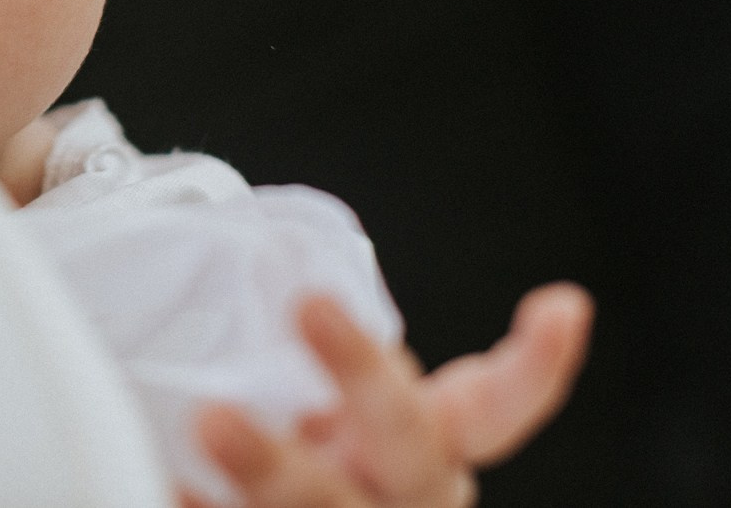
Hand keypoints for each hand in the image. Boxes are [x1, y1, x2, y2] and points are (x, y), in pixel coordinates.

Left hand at [182, 282, 593, 507]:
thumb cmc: (309, 455)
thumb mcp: (335, 400)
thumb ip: (323, 351)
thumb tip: (250, 247)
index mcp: (428, 445)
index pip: (499, 404)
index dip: (536, 363)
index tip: (559, 306)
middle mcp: (405, 498)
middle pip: (409, 445)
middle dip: (364, 374)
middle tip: (312, 304)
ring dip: (272, 466)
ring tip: (211, 420)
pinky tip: (172, 489)